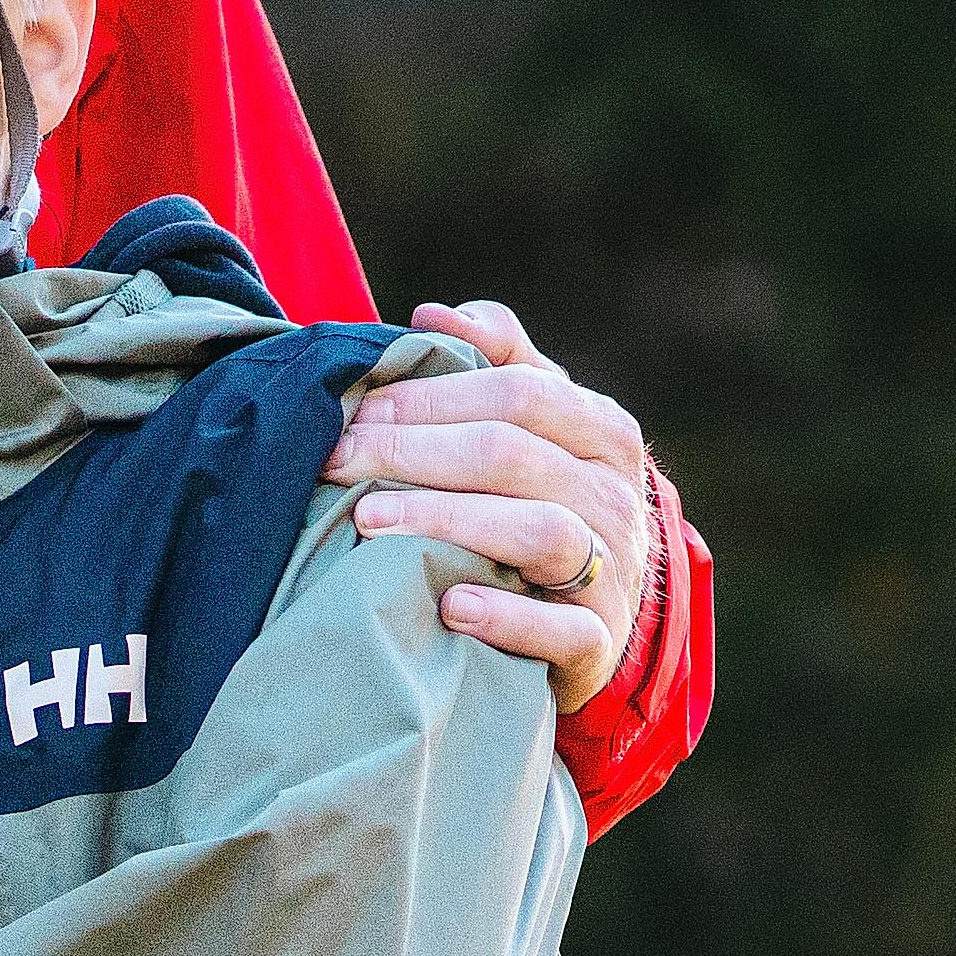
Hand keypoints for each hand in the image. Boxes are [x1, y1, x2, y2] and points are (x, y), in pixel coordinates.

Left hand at [325, 297, 657, 712]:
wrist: (594, 612)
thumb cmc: (544, 500)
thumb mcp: (535, 426)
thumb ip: (496, 360)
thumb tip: (433, 315)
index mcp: (602, 431)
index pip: (518, 394)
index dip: (430, 397)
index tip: (357, 410)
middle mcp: (617, 495)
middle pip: (511, 456)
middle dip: (412, 452)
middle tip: (338, 460)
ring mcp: (614, 571)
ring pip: (538, 532)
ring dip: (445, 521)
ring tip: (367, 521)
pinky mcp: (597, 641)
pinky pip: (560, 630)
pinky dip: (506, 618)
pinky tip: (450, 606)